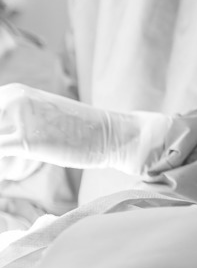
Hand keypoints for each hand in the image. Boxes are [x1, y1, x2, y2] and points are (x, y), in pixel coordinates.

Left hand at [0, 83, 170, 174]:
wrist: (114, 135)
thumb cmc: (82, 132)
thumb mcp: (44, 118)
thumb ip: (20, 123)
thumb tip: (6, 144)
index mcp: (13, 92)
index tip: (7, 152)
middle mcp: (11, 98)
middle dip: (1, 148)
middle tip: (9, 164)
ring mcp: (17, 117)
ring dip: (3, 161)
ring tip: (18, 169)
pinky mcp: (26, 140)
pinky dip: (4, 168)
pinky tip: (11, 174)